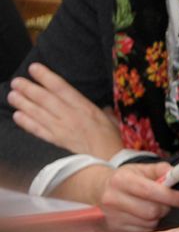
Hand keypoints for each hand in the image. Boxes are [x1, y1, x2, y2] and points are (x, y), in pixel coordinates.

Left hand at [9, 62, 123, 156]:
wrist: (111, 163)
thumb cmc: (113, 140)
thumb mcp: (111, 119)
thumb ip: (102, 110)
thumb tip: (102, 106)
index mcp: (86, 107)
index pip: (62, 88)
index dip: (46, 77)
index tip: (34, 68)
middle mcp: (71, 117)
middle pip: (46, 99)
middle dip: (29, 89)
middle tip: (16, 81)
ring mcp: (62, 130)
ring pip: (39, 114)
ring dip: (24, 103)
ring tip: (12, 95)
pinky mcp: (57, 142)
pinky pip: (39, 131)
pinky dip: (27, 123)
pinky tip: (18, 116)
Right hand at [97, 161, 178, 231]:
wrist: (98, 189)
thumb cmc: (125, 178)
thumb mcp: (140, 169)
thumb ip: (160, 169)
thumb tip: (177, 173)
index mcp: (120, 180)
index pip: (150, 191)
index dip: (170, 196)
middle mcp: (112, 198)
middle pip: (151, 211)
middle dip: (165, 207)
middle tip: (166, 202)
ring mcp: (111, 215)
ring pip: (149, 222)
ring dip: (158, 216)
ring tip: (153, 206)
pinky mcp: (113, 227)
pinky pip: (142, 230)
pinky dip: (149, 224)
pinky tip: (144, 214)